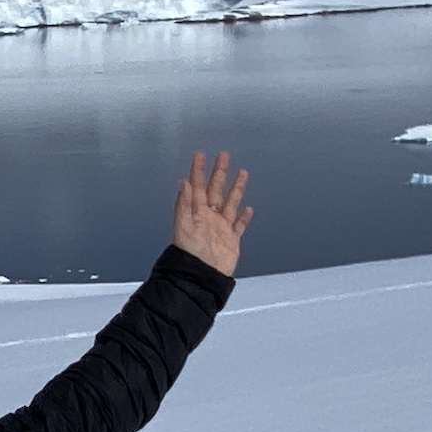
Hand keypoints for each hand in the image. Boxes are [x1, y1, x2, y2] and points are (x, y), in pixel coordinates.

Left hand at [172, 150, 251, 277]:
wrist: (201, 277)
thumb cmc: (189, 254)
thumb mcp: (183, 226)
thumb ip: (184, 203)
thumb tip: (183, 182)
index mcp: (195, 213)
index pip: (196, 186)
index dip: (198, 170)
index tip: (200, 155)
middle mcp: (208, 217)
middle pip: (215, 189)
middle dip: (219, 172)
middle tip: (223, 155)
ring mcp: (220, 228)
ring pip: (230, 203)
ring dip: (235, 188)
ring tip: (241, 173)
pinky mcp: (230, 240)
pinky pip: (238, 225)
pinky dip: (243, 217)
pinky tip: (248, 209)